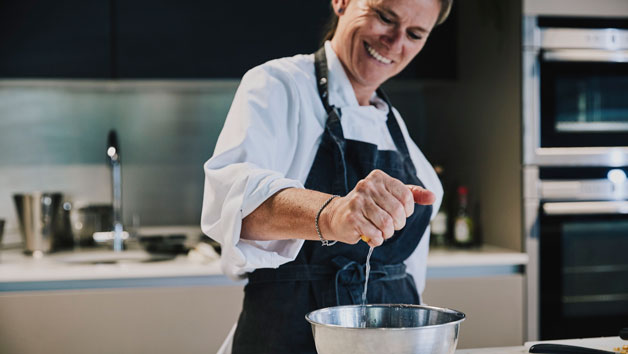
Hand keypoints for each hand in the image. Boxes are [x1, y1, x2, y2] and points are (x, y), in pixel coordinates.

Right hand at [320, 169, 434, 247]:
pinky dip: (377, 240)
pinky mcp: (352, 218)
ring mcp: (358, 201)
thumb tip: (433, 197)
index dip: (406, 211)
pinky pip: (375, 234)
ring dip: (387, 233)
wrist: (337, 216)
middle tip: (389, 226)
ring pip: (387, 224)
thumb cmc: (368, 206)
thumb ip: (412, 194)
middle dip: (397, 225)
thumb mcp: (390, 196)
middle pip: (397, 212)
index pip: (406, 196)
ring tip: (381, 232)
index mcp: (379, 178)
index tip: (398, 214)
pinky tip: (371, 236)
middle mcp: (367, 186)